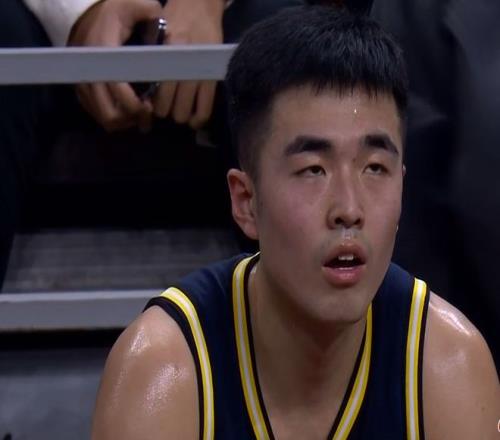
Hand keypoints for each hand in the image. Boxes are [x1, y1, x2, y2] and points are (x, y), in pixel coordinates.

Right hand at [69, 0, 162, 131]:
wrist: (86, 12)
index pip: (118, 90)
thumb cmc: (116, 10)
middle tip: (148, 113)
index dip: (136, 106)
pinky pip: (96, 114)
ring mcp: (83, 82)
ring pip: (103, 118)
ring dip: (124, 121)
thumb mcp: (135, 4)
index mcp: (104, 51)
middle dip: (132, 119)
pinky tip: (128, 111)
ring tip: (140, 114)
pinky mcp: (81, 89)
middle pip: (110, 113)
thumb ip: (150, 11)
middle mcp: (90, 70)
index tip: (150, 106)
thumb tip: (167, 27)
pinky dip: (114, 118)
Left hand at [153, 0, 223, 128]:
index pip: (154, 90)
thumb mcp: (157, 35)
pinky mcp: (213, 77)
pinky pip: (205, 108)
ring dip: (180, 115)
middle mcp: (182, 65)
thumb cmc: (174, 18)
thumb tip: (145, 89)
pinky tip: (193, 120)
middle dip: (164, 112)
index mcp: (165, 54)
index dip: (150, 104)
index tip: (149, 105)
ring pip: (184, 111)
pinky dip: (198, 118)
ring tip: (178, 110)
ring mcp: (199, 72)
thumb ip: (152, 60)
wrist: (200, 4)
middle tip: (164, 108)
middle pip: (167, 106)